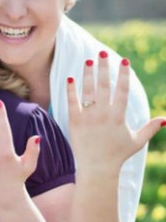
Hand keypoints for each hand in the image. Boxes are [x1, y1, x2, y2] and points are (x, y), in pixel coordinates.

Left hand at [67, 51, 165, 175]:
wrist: (97, 168)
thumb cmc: (118, 155)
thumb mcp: (137, 141)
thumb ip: (150, 128)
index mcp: (119, 117)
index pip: (122, 91)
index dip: (123, 75)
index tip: (124, 61)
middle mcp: (103, 114)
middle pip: (103, 86)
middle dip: (103, 68)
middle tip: (102, 54)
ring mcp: (88, 117)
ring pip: (87, 91)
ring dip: (87, 74)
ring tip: (88, 61)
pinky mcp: (74, 121)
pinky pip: (72, 102)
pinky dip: (71, 90)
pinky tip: (71, 78)